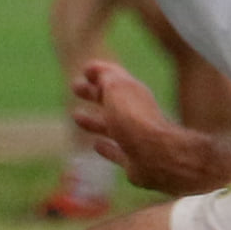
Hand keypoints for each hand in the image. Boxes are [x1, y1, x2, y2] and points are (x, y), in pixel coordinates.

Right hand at [70, 59, 230, 195]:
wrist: (155, 156)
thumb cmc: (133, 118)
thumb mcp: (117, 89)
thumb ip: (106, 77)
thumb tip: (96, 71)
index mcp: (133, 93)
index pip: (115, 77)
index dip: (100, 72)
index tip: (85, 69)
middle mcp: (135, 113)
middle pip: (111, 101)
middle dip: (93, 94)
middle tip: (75, 88)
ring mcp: (134, 137)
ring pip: (110, 126)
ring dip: (94, 121)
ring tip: (76, 116)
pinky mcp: (132, 160)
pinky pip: (115, 151)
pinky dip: (105, 147)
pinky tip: (96, 145)